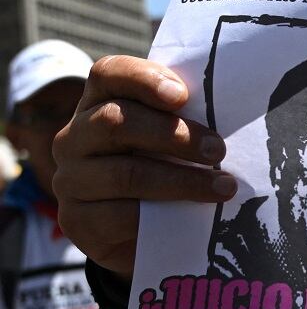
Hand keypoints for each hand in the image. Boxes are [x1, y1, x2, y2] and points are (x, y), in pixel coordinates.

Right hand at [52, 56, 236, 279]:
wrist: (147, 234)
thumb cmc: (167, 170)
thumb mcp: (172, 139)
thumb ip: (185, 118)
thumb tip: (233, 108)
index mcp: (99, 103)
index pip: (109, 74)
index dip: (144, 80)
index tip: (182, 95)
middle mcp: (75, 137)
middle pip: (116, 122)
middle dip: (174, 135)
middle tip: (219, 150)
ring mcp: (71, 180)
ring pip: (125, 173)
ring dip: (182, 180)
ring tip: (223, 187)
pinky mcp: (79, 221)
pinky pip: (121, 216)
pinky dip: (165, 212)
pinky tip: (194, 214)